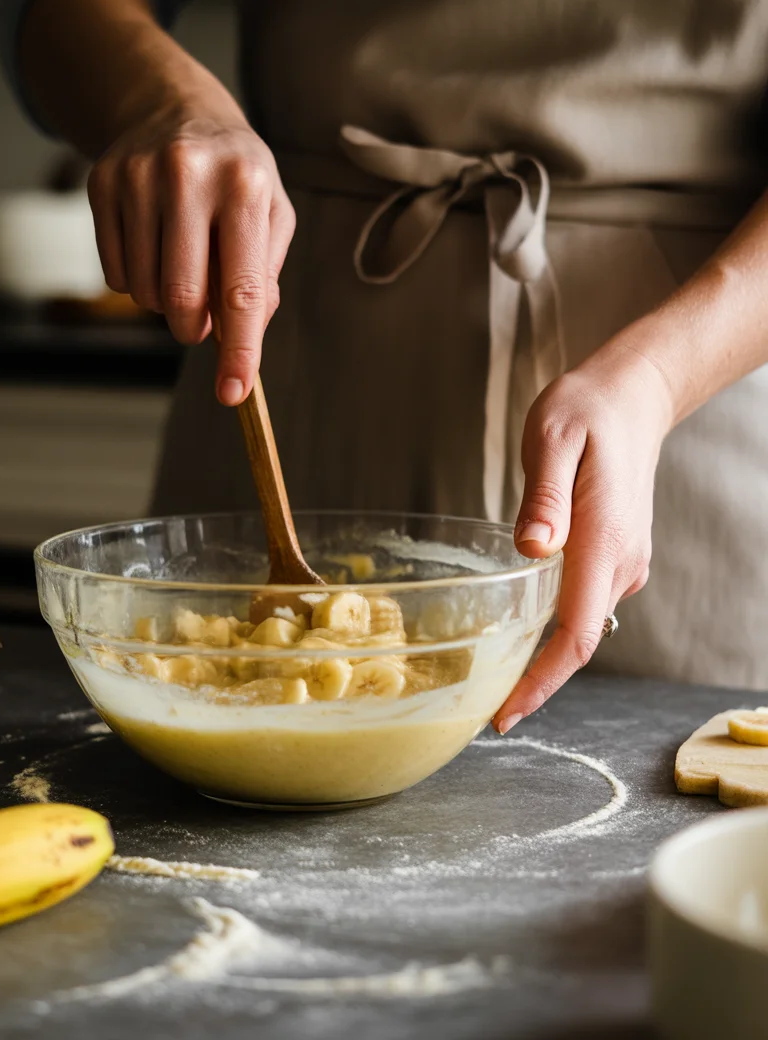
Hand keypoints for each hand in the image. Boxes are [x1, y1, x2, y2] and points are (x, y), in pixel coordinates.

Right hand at [87, 97, 294, 405]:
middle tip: (200, 320)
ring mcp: (138, 176)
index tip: (233, 393)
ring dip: (164, 303)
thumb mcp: (271, 215)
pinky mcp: (101, 182)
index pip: (241, 289)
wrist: (176, 109)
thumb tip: (247, 329)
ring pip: (144, 291)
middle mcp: (189, 175)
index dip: (238, 349)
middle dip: (192, 328)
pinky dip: (136, 280)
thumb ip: (264, 275)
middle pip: (182, 298)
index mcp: (245, 186)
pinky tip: (152, 248)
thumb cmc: (236, 177)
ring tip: (180, 267)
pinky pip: (114, 273)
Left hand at [493, 345, 675, 732]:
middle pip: (577, 643)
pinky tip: (518, 631)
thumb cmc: (586, 411)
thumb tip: (532, 550)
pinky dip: (551, 627)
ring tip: (489, 678)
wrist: (631, 398)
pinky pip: (582, 604)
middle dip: (533, 681)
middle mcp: (620, 562)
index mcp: (603, 540)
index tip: (505, 714)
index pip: (575, 633)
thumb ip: (543, 497)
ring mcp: (622, 562)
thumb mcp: (553, 439)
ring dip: (540, 657)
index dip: (540, 681)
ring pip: (579, 626)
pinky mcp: (614, 556)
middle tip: (481, 708)